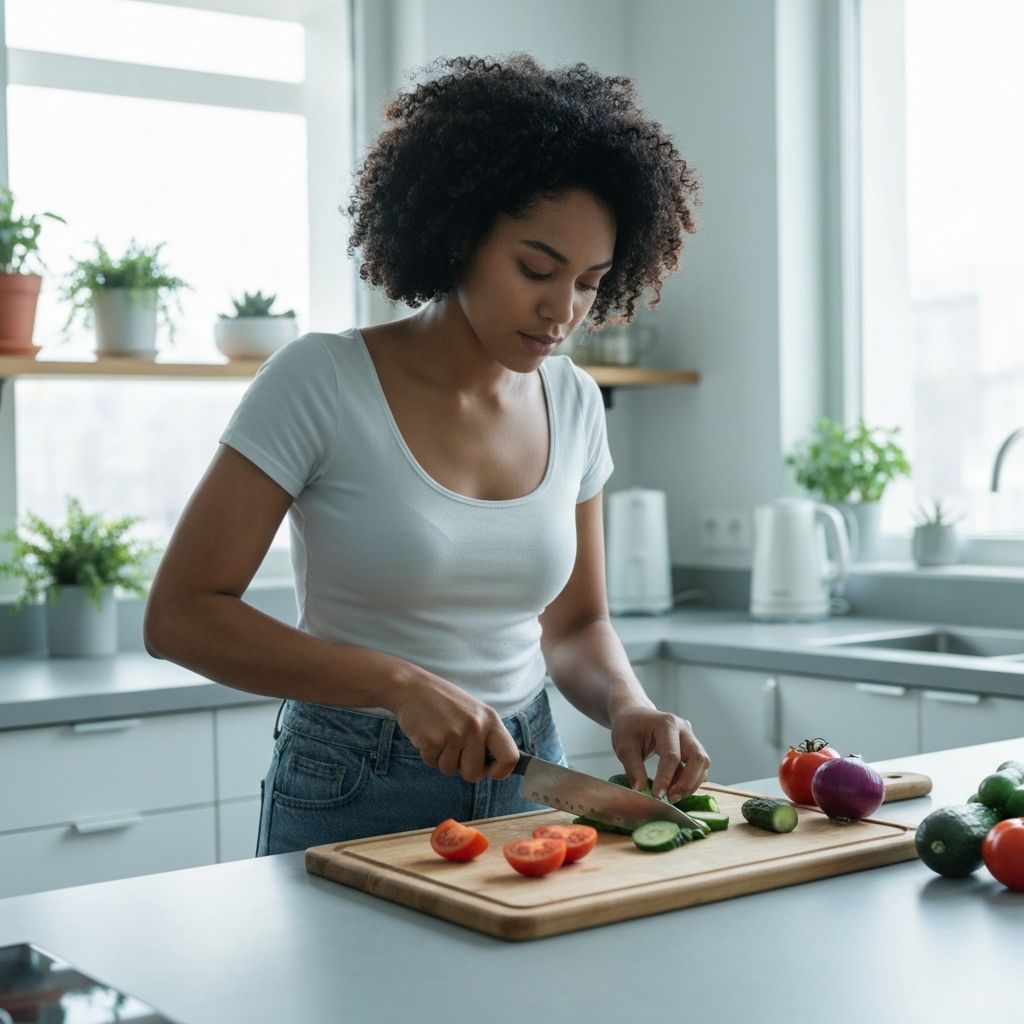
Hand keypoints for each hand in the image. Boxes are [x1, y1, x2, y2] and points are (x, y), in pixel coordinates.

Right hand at [390, 668, 520, 783]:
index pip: (510, 757)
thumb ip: (486, 736)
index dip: (501, 772)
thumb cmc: (444, 702)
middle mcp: (476, 728)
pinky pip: (432, 764)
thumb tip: (496, 768)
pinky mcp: (433, 740)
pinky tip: (427, 734)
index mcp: (490, 720)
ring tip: (438, 734)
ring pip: (450, 770)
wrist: (412, 687)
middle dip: (462, 769)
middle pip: (475, 774)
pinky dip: (428, 754)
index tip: (490, 772)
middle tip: (453, 749)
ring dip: (442, 758)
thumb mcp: (474, 712)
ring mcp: (455, 734)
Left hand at [609, 704, 710, 801]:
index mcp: (667, 724)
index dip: (666, 778)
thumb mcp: (624, 746)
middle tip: (671, 798)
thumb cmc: (628, 728)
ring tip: (671, 796)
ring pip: (702, 764)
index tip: (657, 795)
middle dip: (688, 782)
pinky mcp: (691, 748)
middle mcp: (684, 730)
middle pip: (698, 758)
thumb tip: (641, 791)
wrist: (634, 715)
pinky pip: (698, 768)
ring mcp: (690, 738)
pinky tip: (673, 788)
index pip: (672, 755)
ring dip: (691, 784)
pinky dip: (689, 781)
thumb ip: (633, 768)